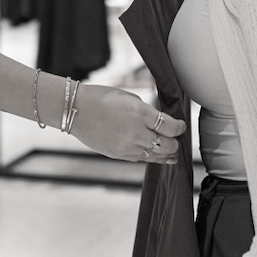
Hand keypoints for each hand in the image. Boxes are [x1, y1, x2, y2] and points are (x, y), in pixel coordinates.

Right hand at [67, 84, 185, 163]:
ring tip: (174, 155)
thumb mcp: (128, 97)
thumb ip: (145, 110)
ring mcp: (126, 146)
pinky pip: (141, 159)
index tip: (181, 126)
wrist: (75, 110)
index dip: (179, 128)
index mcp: (139, 112)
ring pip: (155, 155)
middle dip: (175, 143)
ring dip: (167, 154)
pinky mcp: (118, 155)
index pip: (169, 126)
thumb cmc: (100, 98)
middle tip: (177, 139)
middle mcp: (135, 131)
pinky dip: (151, 157)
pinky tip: (158, 157)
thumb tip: (159, 121)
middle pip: (166, 144)